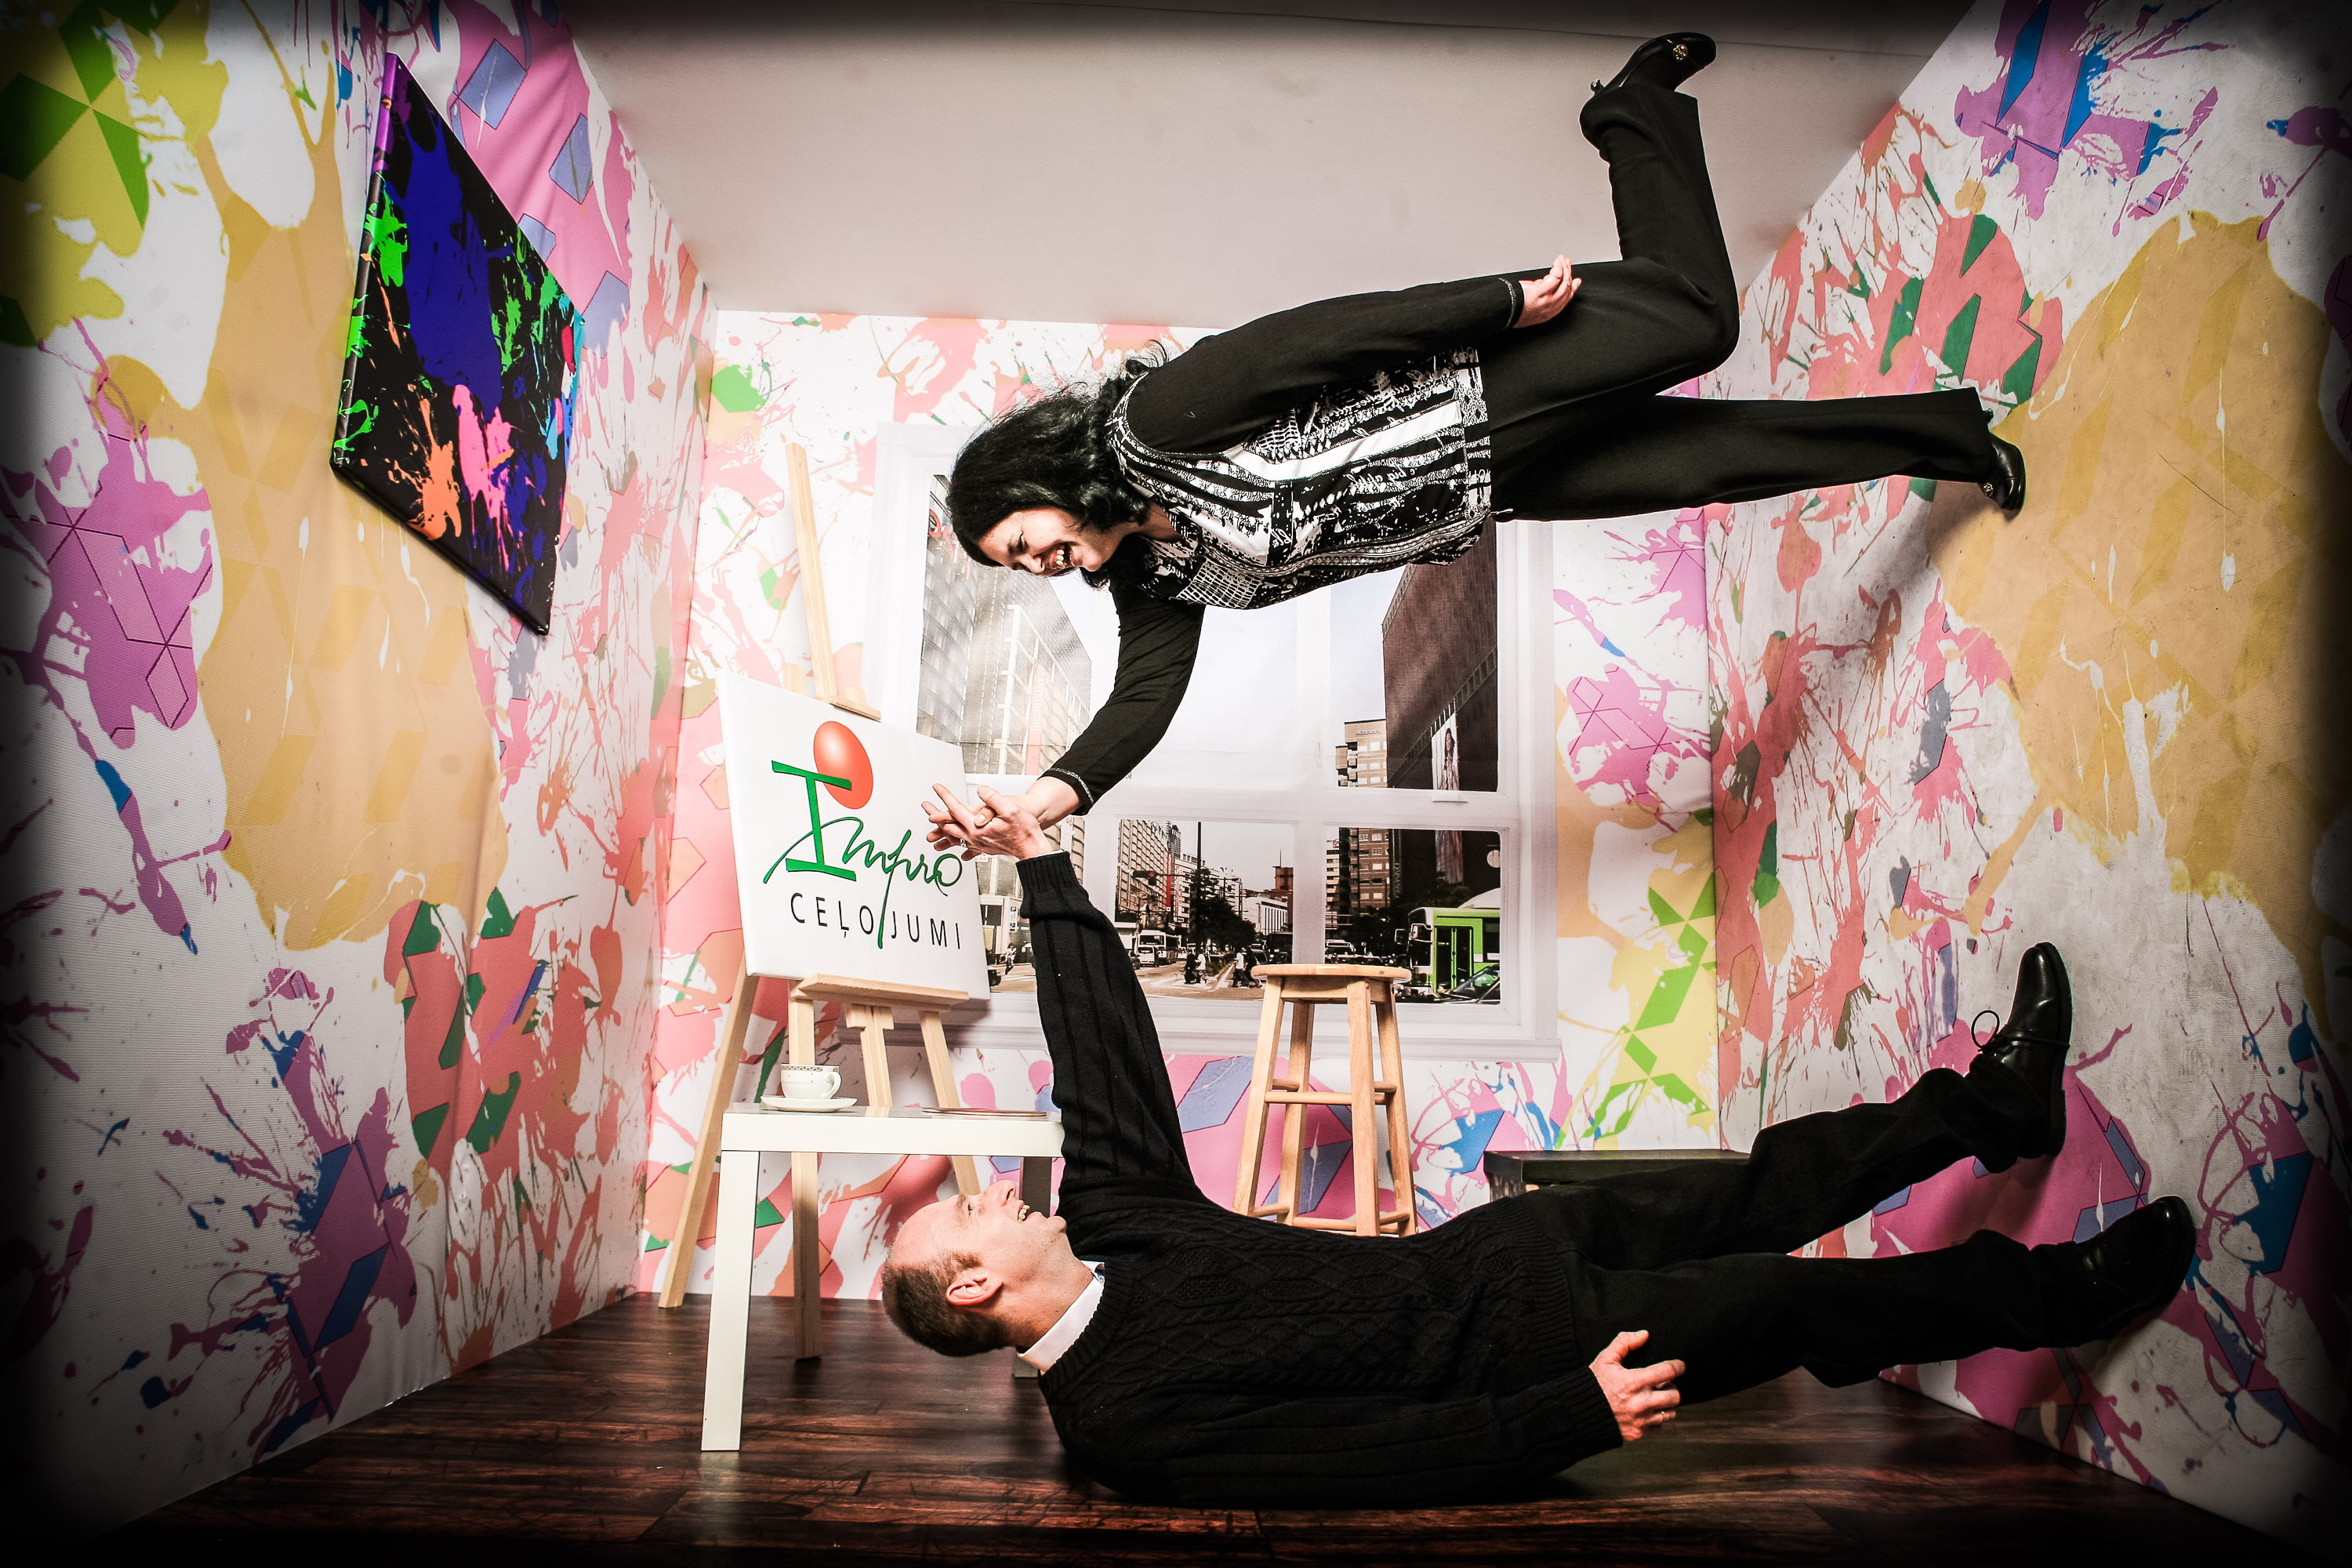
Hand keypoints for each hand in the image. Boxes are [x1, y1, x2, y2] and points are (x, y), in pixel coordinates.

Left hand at [922, 779, 1077, 856]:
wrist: (1032, 848)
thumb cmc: (1024, 829)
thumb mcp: (1010, 809)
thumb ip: (992, 799)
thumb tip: (980, 790)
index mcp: (977, 827)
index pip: (955, 808)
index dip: (944, 796)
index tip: (936, 787)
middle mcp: (974, 837)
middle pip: (948, 825)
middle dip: (935, 814)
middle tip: (925, 806)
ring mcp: (978, 843)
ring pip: (954, 836)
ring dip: (941, 830)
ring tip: (932, 827)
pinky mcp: (983, 847)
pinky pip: (964, 844)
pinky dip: (955, 842)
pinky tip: (953, 845)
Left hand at [1513, 255, 1580, 327]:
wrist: (1504, 312)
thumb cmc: (1513, 309)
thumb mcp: (1532, 306)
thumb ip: (1542, 297)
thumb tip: (1546, 284)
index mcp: (1549, 312)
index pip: (1566, 299)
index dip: (1573, 288)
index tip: (1576, 281)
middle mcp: (1550, 307)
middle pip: (1566, 288)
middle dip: (1569, 273)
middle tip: (1567, 263)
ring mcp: (1547, 301)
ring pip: (1563, 282)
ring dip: (1564, 268)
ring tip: (1562, 260)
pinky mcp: (1540, 293)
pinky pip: (1555, 277)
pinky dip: (1558, 268)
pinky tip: (1557, 262)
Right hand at [1589, 1329, 1681, 1442]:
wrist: (1580, 1413)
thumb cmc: (1593, 1384)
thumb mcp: (1605, 1359)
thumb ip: (1624, 1343)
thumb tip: (1644, 1335)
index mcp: (1635, 1382)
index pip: (1668, 1371)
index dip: (1678, 1366)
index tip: (1680, 1365)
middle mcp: (1642, 1402)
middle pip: (1675, 1395)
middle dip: (1672, 1387)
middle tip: (1664, 1384)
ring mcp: (1642, 1420)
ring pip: (1671, 1412)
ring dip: (1666, 1404)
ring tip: (1656, 1398)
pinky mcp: (1639, 1433)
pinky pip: (1659, 1426)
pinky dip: (1656, 1419)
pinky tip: (1647, 1411)